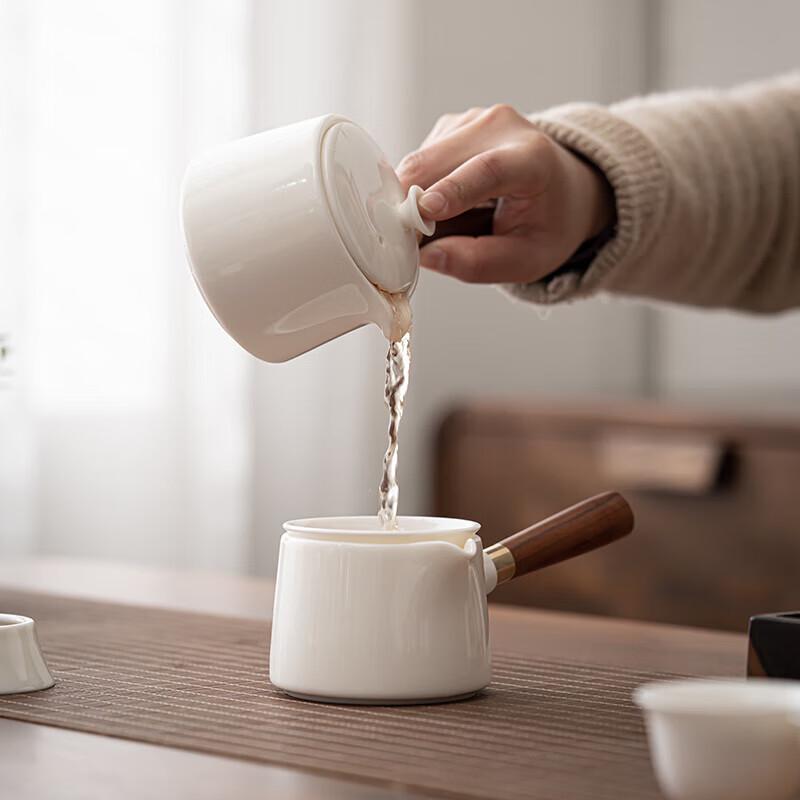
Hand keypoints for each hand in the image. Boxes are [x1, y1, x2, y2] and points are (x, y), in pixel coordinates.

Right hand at [396, 104, 613, 283]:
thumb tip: (427, 256)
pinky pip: (418, 162)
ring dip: (412, 200)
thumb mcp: (527, 259)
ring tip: (439, 226)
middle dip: (410, 204)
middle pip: (437, 161)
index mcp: (533, 158)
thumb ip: (480, 262)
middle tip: (404, 244)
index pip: (488, 169)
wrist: (562, 187)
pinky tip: (441, 204)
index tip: (422, 211)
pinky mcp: (451, 125)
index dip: (453, 188)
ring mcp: (472, 120)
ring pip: (419, 162)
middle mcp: (500, 127)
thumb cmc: (548, 225)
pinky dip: (417, 190)